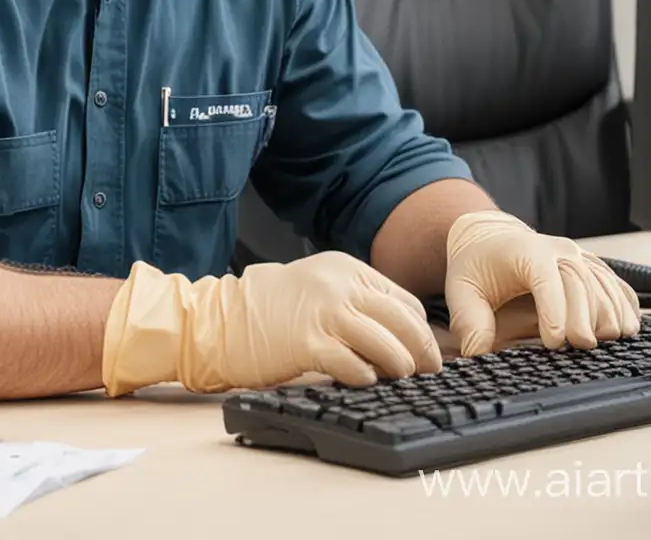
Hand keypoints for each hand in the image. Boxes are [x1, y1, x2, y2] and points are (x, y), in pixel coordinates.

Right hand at [102, 252, 442, 394]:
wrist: (221, 318)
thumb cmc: (269, 308)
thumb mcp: (318, 287)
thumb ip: (354, 299)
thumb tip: (398, 331)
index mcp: (345, 269)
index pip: (402, 301)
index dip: (422, 330)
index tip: (429, 352)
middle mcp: (339, 286)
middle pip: (401, 320)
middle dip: (422, 350)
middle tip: (428, 371)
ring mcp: (323, 313)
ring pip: (384, 342)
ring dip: (399, 366)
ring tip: (400, 379)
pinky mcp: (306, 343)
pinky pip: (351, 364)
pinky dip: (365, 376)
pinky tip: (365, 382)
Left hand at [444, 210, 640, 354]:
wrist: (491, 236)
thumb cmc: (477, 264)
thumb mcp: (462, 289)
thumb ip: (470, 322)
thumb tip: (477, 353)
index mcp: (526, 252)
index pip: (545, 278)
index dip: (554, 310)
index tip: (554, 341)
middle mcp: (558, 250)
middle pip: (580, 282)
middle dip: (584, 316)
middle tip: (582, 346)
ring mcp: (579, 256)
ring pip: (603, 284)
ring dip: (609, 313)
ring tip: (609, 341)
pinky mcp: (591, 267)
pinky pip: (615, 283)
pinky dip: (624, 304)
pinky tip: (629, 326)